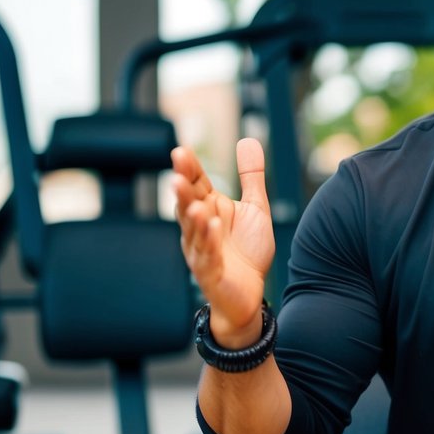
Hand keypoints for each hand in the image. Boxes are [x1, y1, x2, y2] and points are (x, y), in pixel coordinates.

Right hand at [172, 138, 275, 348]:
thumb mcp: (255, 208)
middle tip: (177, 169)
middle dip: (183, 189)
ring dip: (192, 215)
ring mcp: (202, 251)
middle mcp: (200, 229)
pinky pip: (207, 255)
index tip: (181, 150)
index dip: (189, 169)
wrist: (250, 294)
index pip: (196, 185)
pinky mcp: (210, 273)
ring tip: (193, 200)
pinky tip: (212, 226)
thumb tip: (247, 139)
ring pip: (194, 231)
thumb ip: (251, 176)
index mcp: (209, 209)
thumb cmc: (247, 251)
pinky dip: (208, 241)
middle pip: (188, 205)